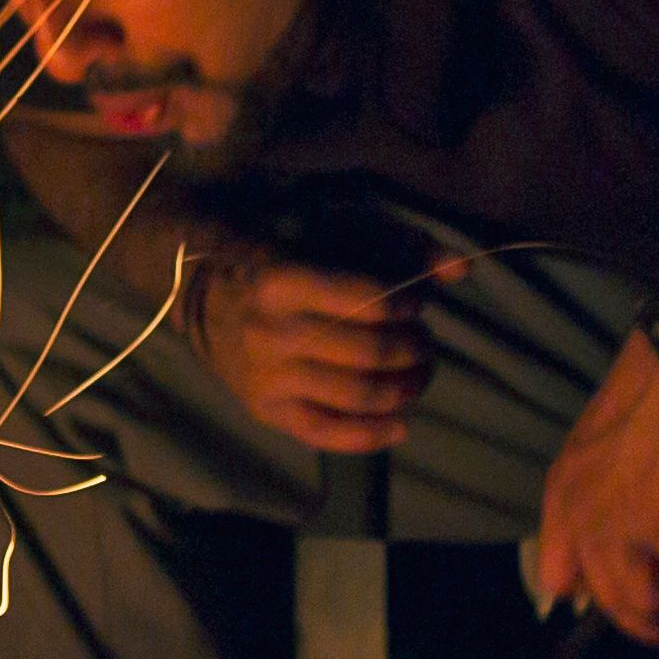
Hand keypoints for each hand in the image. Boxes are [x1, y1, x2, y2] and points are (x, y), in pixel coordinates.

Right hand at [185, 242, 443, 452]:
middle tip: (422, 341)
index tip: (415, 300)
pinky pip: (326, 434)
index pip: (369, 300)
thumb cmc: (275, 245)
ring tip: (418, 375)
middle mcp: (269, 332)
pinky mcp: (264, 409)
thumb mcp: (327, 223)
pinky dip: (371, 435)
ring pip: (357, 395)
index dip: (407, 302)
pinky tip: (400, 427)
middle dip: (413, 348)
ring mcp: (265, 376)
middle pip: (370, 352)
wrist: (196, 284)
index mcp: (281, 278)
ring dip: (404, 388)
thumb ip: (398, 241)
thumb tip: (461, 269)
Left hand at [536, 345, 658, 645]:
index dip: (590, 596)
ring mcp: (621, 531)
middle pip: (609, 602)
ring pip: (646, 602)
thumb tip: (623, 546)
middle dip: (647, 626)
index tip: (621, 605)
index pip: (555, 576)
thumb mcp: (600, 452)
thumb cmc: (647, 402)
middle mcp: (583, 524)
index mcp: (561, 501)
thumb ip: (599, 501)